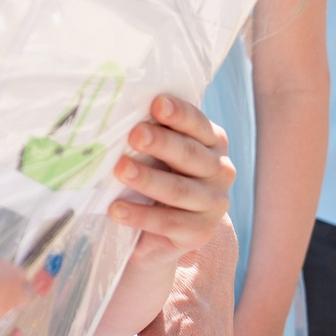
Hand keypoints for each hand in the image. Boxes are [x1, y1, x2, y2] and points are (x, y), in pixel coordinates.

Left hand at [111, 96, 237, 265]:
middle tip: (136, 135)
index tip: (157, 104)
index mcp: (212, 141)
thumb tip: (115, 115)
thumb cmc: (160, 174)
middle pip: (189, 154)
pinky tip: (116, 209)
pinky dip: (140, 215)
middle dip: (161, 143)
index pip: (197, 123)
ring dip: (148, 179)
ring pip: (179, 189)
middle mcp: (219, 170)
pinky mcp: (200, 231)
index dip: (178, 113)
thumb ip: (150, 134)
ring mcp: (214, 203)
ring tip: (121, 170)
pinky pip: (168, 222)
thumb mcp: (160, 152)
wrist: (169, 228)